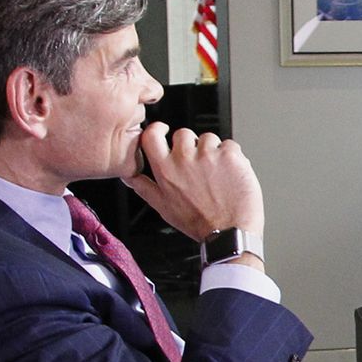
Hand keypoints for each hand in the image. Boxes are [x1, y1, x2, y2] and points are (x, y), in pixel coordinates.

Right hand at [125, 123, 264, 243]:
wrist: (230, 233)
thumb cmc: (199, 223)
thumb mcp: (163, 207)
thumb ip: (144, 187)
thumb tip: (129, 176)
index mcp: (165, 170)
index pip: (151, 135)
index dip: (157, 129)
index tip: (163, 130)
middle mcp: (184, 159)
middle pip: (183, 133)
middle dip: (191, 145)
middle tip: (199, 166)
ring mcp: (208, 155)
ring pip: (208, 138)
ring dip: (213, 152)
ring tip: (217, 175)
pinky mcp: (230, 155)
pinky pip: (230, 145)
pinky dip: (232, 157)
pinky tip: (230, 175)